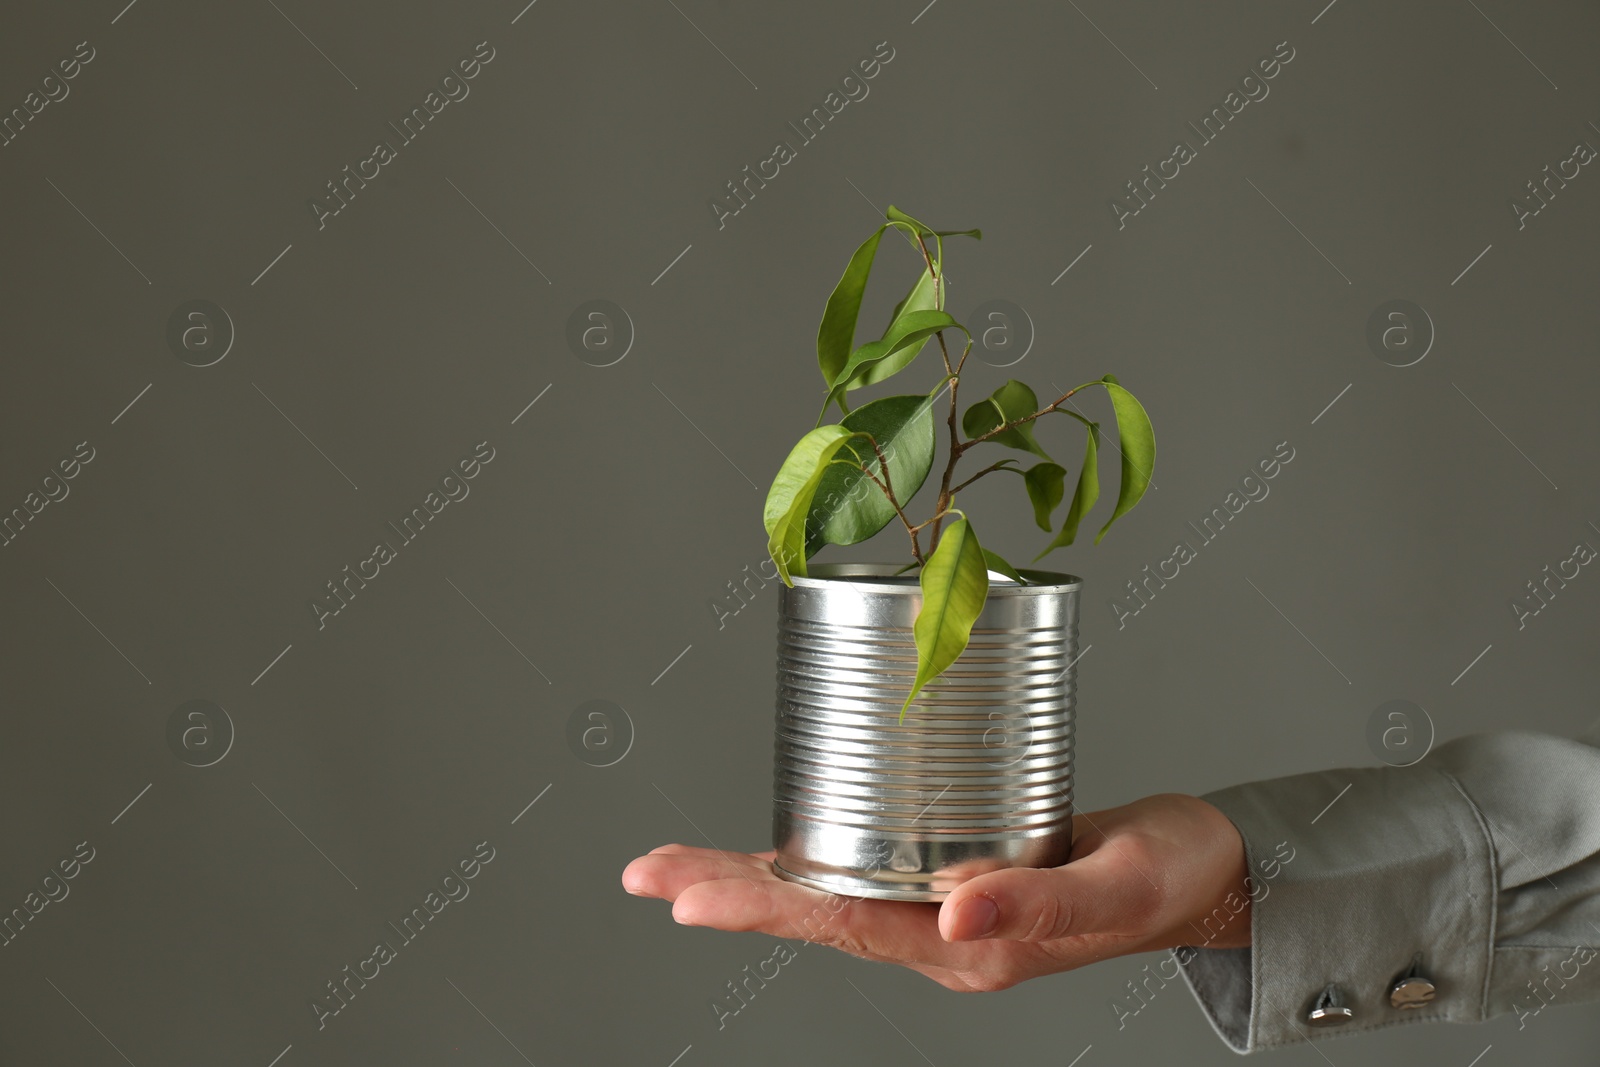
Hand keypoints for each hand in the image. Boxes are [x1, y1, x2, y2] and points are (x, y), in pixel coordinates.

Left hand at [621, 793, 1247, 991]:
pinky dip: (810, 857)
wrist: (1209, 871)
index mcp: (970, 948)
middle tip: (644, 871)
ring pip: (831, 893)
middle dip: (728, 891)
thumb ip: (1040, 905)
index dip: (761, 907)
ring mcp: (946, 911)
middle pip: (817, 912)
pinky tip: (777, 846)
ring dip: (754, 877)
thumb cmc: (1174, 875)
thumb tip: (955, 914)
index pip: (843, 924)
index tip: (682, 893)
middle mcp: (944, 936)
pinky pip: (868, 870)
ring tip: (677, 863)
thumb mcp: (1118, 883)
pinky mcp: (957, 874)